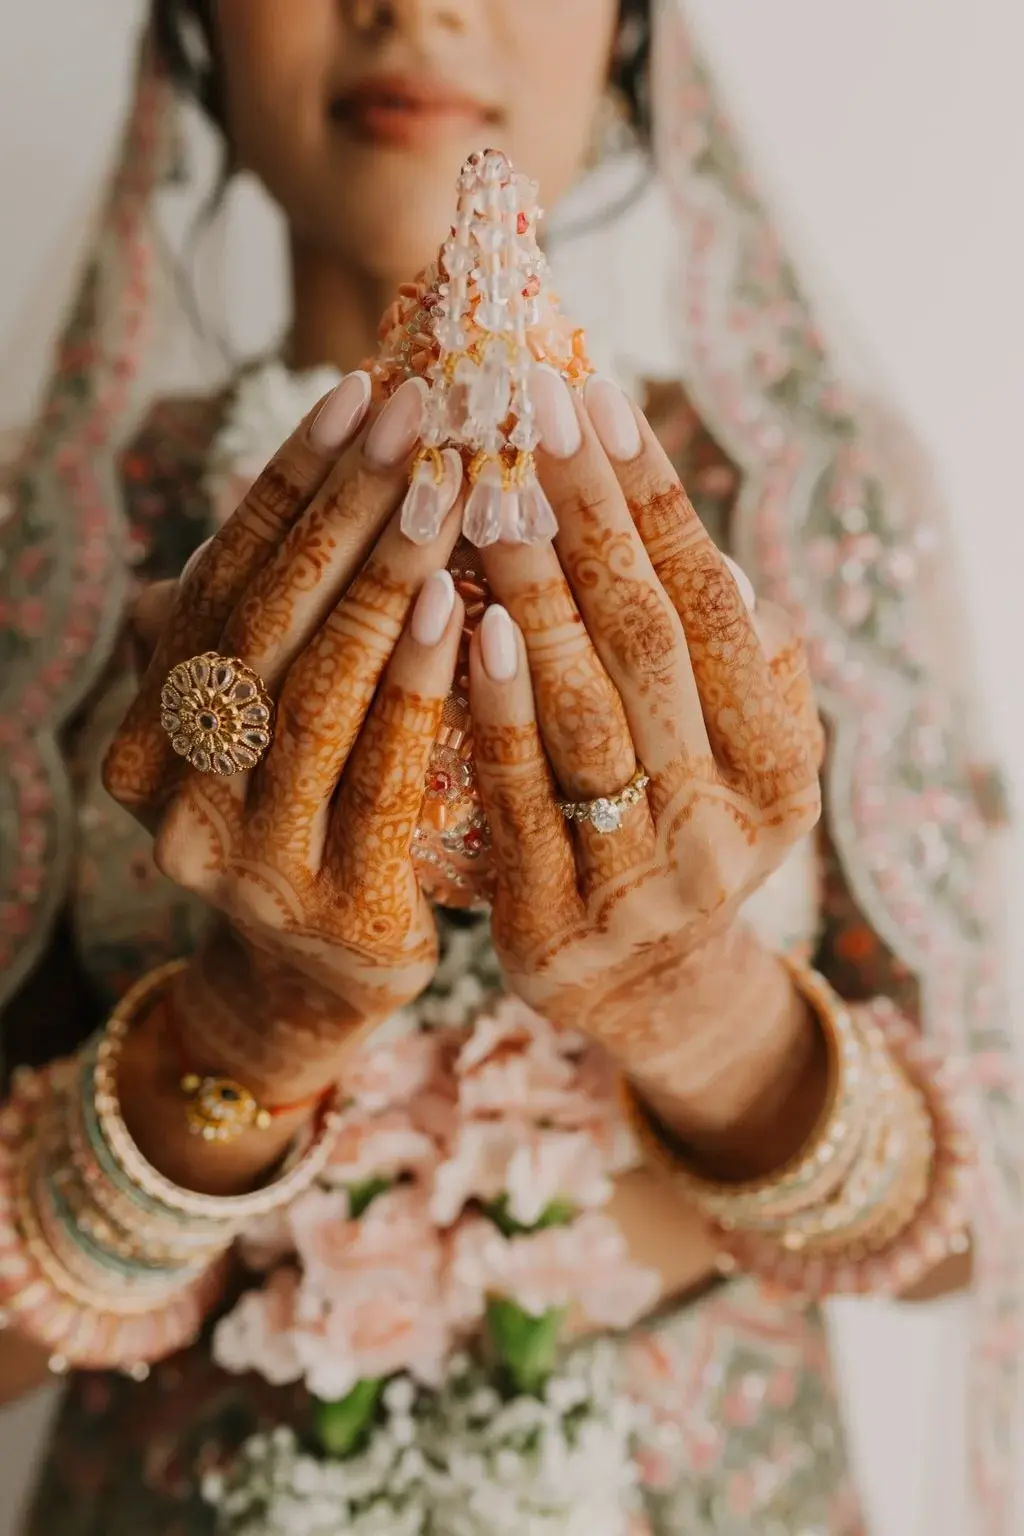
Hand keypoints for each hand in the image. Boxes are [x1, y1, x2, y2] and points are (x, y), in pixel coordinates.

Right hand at [104, 373, 464, 1103]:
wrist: (317, 981)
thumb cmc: (305, 816)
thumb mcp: (256, 724)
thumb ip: (253, 628)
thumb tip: (297, 485)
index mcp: (146, 732)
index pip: (218, 583)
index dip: (287, 486)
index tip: (359, 395)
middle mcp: (172, 793)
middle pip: (264, 626)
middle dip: (343, 513)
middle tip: (420, 419)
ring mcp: (243, 856)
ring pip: (315, 694)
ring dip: (382, 584)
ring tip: (450, 494)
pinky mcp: (332, 905)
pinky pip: (382, 777)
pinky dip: (418, 688)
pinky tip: (466, 611)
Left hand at [468, 372, 823, 1130]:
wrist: (644, 988)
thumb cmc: (679, 831)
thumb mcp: (739, 760)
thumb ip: (734, 669)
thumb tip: (718, 559)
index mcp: (779, 765)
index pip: (714, 607)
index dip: (655, 500)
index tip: (597, 400)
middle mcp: (725, 820)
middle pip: (649, 642)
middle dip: (585, 515)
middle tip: (524, 409)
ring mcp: (642, 879)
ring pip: (587, 712)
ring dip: (537, 592)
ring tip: (487, 491)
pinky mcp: (557, 920)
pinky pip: (521, 798)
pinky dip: (498, 707)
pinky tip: (467, 623)